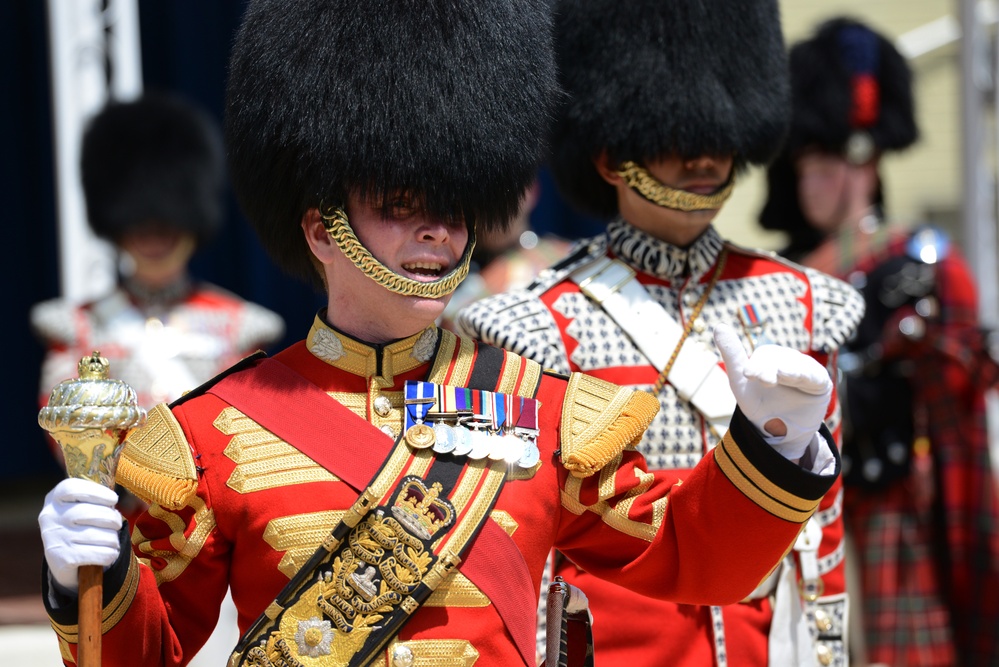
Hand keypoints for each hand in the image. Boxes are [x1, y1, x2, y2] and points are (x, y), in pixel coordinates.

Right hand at [39, 478, 121, 592]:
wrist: (62, 561)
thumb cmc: (78, 527)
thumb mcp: (79, 507)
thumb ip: (94, 500)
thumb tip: (114, 504)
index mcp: (54, 499)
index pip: (72, 488)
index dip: (97, 492)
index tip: (113, 499)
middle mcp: (50, 517)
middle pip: (88, 512)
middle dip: (111, 518)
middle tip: (116, 524)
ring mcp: (55, 539)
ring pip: (97, 535)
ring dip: (112, 539)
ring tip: (112, 541)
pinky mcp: (62, 559)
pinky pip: (98, 553)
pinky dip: (110, 554)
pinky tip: (110, 553)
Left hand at [714, 323, 831, 460]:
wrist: (778, 434)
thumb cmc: (759, 404)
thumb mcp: (740, 382)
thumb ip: (732, 355)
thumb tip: (719, 325)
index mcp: (770, 358)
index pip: (764, 357)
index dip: (756, 365)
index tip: (748, 374)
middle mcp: (788, 359)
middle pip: (780, 360)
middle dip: (768, 370)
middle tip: (761, 380)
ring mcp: (805, 369)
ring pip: (796, 366)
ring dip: (785, 372)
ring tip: (774, 378)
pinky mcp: (820, 382)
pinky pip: (813, 375)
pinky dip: (803, 374)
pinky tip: (794, 375)